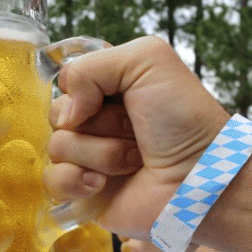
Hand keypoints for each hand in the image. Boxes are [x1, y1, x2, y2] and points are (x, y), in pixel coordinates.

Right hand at [45, 36, 230, 238]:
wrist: (200, 178)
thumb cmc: (184, 119)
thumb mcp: (147, 60)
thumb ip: (91, 65)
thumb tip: (65, 114)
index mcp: (108, 90)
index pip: (68, 81)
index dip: (84, 88)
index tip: (115, 96)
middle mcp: (95, 122)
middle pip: (57, 114)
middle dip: (97, 124)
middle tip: (133, 132)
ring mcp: (86, 158)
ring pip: (56, 147)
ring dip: (98, 154)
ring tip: (132, 162)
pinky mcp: (80, 190)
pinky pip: (52, 179)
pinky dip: (77, 181)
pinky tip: (104, 185)